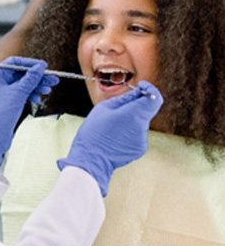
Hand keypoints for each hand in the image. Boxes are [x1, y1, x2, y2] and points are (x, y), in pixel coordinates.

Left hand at [0, 56, 58, 170]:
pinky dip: (31, 95)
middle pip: (21, 74)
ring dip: (36, 86)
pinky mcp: (8, 103)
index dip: (29, 63)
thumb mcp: (18, 93)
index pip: (14, 63)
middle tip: (51, 78)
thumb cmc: (0, 115)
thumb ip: (30, 79)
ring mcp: (3, 93)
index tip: (42, 66)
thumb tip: (39, 68)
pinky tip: (39, 98)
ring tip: (49, 89)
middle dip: (37, 77)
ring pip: (23, 85)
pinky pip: (22, 94)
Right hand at [58, 81, 162, 195]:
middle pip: (146, 110)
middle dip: (135, 105)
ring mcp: (142, 139)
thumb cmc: (94, 131)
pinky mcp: (140, 148)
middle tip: (118, 108)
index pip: (155, 98)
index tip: (141, 87)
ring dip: (131, 119)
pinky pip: (138, 133)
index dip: (150, 89)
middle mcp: (142, 127)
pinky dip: (129, 131)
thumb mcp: (105, 107)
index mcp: (134, 114)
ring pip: (141, 122)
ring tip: (113, 125)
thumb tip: (137, 92)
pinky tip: (116, 135)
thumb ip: (124, 99)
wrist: (91, 158)